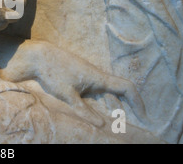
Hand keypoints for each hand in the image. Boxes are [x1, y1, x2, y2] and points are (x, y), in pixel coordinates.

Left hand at [0, 36, 149, 127]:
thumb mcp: (68, 95)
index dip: (138, 102)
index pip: (126, 88)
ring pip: (106, 92)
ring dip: (111, 106)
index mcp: (98, 78)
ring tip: (113, 121)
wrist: (38, 56)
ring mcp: (88, 75)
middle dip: (125, 108)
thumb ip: (84, 110)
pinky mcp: (79, 76)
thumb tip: (101, 125)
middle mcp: (96, 76)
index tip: (144, 117)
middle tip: (125, 125)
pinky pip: (95, 90)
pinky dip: (99, 101)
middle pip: (118, 92)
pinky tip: (95, 110)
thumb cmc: (53, 72)